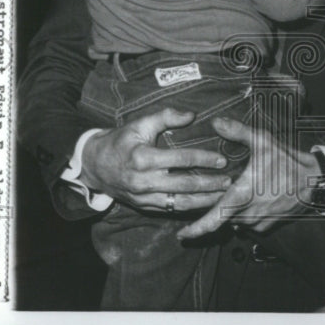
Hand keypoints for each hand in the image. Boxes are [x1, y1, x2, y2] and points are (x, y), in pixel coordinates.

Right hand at [79, 107, 231, 211]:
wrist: (95, 165)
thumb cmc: (120, 141)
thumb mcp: (139, 123)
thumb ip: (166, 116)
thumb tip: (192, 115)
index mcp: (144, 158)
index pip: (181, 159)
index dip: (204, 159)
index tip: (222, 159)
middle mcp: (144, 181)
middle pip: (184, 184)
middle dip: (209, 184)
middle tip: (229, 181)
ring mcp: (144, 197)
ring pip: (180, 202)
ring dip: (203, 201)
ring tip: (223, 197)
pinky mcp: (144, 206)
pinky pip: (171, 209)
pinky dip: (190, 208)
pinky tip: (205, 205)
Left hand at [176, 117, 318, 239]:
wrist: (314, 179)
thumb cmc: (287, 161)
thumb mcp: (263, 141)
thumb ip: (238, 132)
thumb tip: (217, 122)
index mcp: (241, 196)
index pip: (212, 220)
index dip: (194, 230)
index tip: (181, 235)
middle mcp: (247, 213)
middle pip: (221, 218)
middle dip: (212, 210)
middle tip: (204, 199)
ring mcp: (258, 221)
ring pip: (235, 221)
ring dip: (229, 211)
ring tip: (230, 195)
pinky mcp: (268, 224)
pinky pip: (249, 222)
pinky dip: (244, 214)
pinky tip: (248, 199)